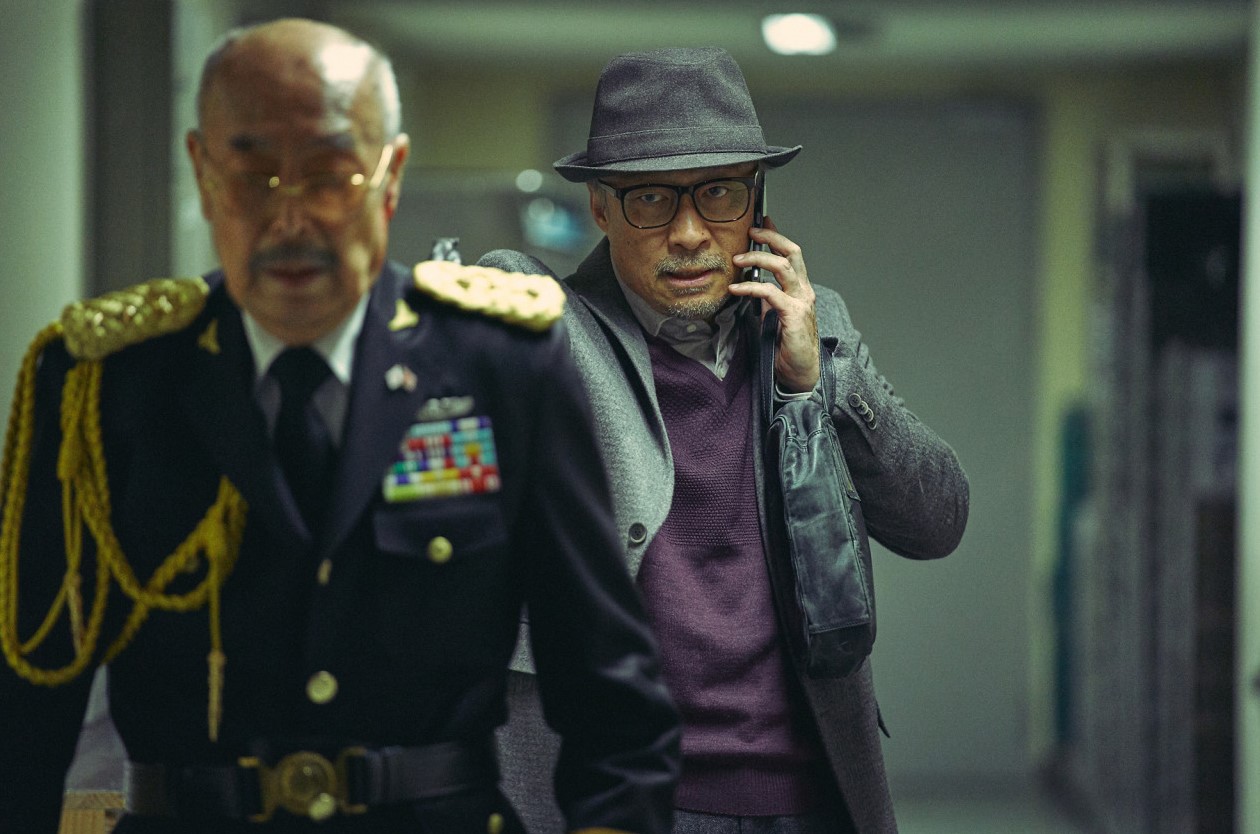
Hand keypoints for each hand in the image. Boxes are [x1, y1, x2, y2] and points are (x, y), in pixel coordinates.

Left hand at [729, 217, 819, 393]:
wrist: (799, 372)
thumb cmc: (786, 346)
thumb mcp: (773, 315)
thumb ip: (767, 298)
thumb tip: (751, 283)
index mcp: (799, 289)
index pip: (791, 254)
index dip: (776, 236)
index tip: (761, 223)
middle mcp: (803, 291)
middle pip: (791, 252)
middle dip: (771, 237)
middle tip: (750, 231)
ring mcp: (801, 302)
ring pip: (782, 267)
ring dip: (757, 259)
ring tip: (736, 260)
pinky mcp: (793, 315)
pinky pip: (769, 293)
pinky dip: (750, 288)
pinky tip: (735, 289)